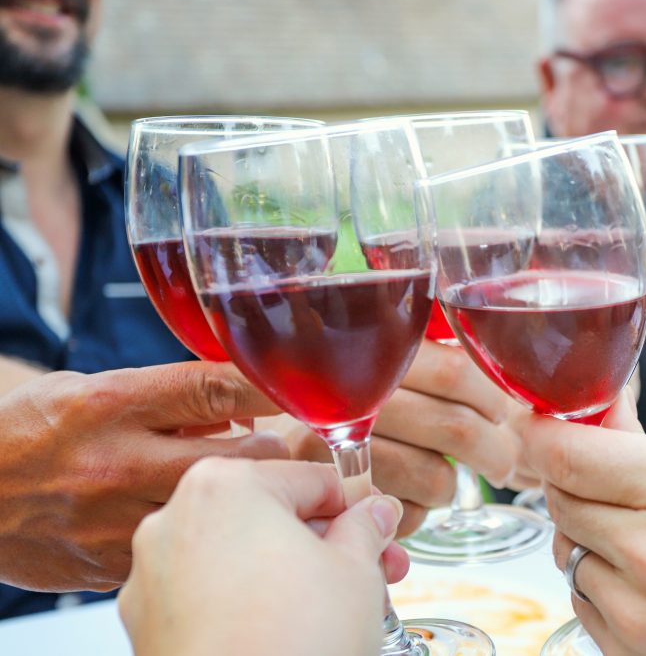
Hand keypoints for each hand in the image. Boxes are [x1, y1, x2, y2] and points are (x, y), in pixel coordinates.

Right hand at [0, 362, 288, 591]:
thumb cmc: (32, 431)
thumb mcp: (93, 390)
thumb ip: (167, 397)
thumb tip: (242, 403)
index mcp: (110, 404)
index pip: (215, 389)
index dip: (272, 389)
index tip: (306, 390)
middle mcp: (116, 461)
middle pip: (234, 459)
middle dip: (271, 453)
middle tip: (280, 449)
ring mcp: (114, 519)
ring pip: (215, 511)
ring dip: (241, 498)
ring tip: (243, 487)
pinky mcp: (112, 564)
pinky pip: (182, 549)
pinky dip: (201, 537)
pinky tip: (200, 527)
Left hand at [119, 459, 407, 655]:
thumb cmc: (292, 644)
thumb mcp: (356, 571)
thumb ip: (365, 528)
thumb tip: (374, 514)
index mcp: (225, 485)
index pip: (311, 478)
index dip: (356, 505)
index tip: (378, 525)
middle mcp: (175, 520)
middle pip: (273, 517)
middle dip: (328, 543)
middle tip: (373, 569)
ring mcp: (153, 575)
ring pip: (241, 556)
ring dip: (291, 573)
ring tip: (338, 605)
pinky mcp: (148, 625)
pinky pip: (210, 595)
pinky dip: (248, 603)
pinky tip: (289, 629)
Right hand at [280, 341, 517, 536]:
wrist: (247, 443)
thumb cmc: (320, 401)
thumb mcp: (359, 363)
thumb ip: (410, 360)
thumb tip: (490, 375)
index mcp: (366, 357)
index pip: (452, 374)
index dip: (489, 396)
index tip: (501, 410)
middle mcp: (350, 403)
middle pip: (456, 428)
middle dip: (494, 449)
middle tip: (502, 460)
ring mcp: (340, 457)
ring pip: (437, 479)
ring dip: (452, 485)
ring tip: (444, 478)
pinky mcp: (336, 503)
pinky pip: (408, 516)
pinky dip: (416, 512)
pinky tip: (402, 497)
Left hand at [520, 391, 645, 655]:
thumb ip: (642, 454)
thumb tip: (579, 429)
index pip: (567, 455)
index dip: (539, 435)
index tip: (531, 426)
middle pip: (561, 500)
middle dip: (576, 485)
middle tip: (612, 484)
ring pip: (569, 553)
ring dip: (592, 542)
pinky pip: (586, 604)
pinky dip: (605, 589)